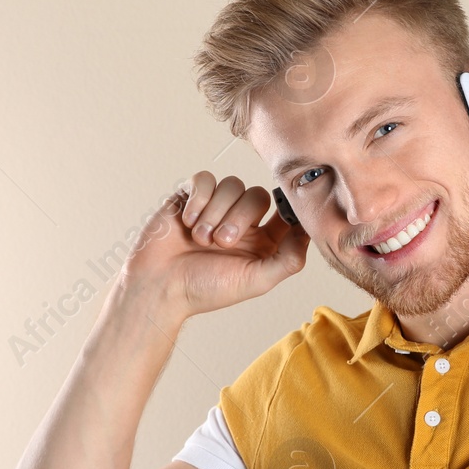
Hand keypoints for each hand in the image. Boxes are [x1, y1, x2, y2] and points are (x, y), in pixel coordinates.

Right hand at [121, 171, 309, 319]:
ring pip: (232, 185)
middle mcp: (242, 221)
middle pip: (258, 195)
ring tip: (200, 239)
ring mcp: (216, 207)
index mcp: (262, 241)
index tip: (284, 214)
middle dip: (239, 218)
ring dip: (215, 213)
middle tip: (221, 243)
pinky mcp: (190, 196)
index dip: (287, 208)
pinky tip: (186, 222)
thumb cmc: (205, 289)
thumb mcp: (256, 280)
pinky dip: (198, 200)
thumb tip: (310, 232)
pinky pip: (205, 180)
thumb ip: (289, 259)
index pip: (285, 212)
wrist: (158, 287)